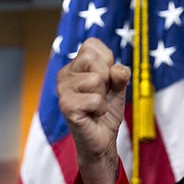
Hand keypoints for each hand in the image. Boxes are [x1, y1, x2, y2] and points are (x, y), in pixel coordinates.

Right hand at [57, 37, 129, 183]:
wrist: (103, 138)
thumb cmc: (107, 109)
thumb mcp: (118, 86)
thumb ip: (120, 74)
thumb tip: (116, 70)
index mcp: (75, 65)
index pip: (92, 44)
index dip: (107, 60)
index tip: (107, 78)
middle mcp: (64, 74)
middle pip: (92, 58)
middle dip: (106, 76)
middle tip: (102, 93)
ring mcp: (62, 91)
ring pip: (95, 79)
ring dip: (103, 95)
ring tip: (96, 105)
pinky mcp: (66, 107)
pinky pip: (95, 99)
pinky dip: (101, 108)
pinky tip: (93, 114)